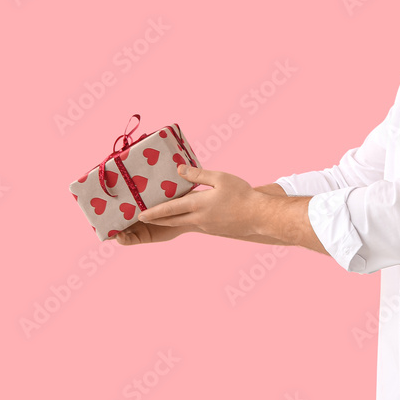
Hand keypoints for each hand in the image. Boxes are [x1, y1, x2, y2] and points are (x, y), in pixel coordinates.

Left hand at [114, 164, 263, 245]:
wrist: (259, 216)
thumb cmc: (242, 194)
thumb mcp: (220, 178)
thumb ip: (198, 174)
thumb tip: (179, 169)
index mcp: (198, 205)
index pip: (170, 209)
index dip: (153, 211)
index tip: (140, 215)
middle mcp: (199, 219)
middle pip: (172, 220)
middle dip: (156, 219)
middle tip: (141, 219)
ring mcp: (206, 226)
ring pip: (183, 223)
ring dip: (169, 220)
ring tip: (159, 217)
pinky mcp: (214, 230)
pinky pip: (195, 224)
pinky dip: (185, 220)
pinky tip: (188, 214)